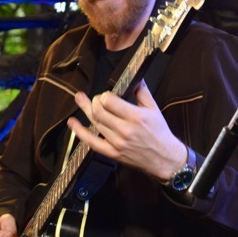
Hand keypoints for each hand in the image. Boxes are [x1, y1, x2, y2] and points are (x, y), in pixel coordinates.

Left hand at [67, 80, 185, 181]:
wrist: (164, 158)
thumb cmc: (160, 134)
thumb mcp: (154, 109)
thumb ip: (142, 92)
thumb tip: (135, 78)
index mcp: (136, 117)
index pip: (110, 101)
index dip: (105, 95)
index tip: (107, 95)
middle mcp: (125, 130)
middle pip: (99, 111)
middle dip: (94, 101)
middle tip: (96, 98)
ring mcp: (117, 142)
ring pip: (94, 123)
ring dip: (85, 109)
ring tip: (80, 99)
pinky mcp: (112, 153)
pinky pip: (92, 142)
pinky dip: (80, 132)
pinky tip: (73, 123)